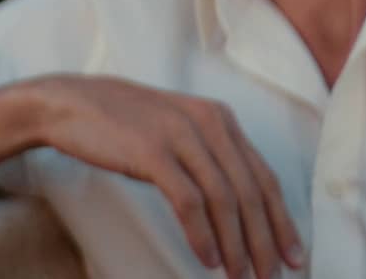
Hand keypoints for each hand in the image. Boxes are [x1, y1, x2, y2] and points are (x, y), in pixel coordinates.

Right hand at [32, 76, 303, 278]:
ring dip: (236, 243)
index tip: (293, 254)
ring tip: (240, 275)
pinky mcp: (153, 152)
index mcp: (221, 119)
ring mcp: (181, 136)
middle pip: (251, 191)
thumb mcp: (179, 131)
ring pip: (224, 199)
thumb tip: (238, 206)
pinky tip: (208, 258)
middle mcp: (209, 123)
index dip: (282, 220)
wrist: (72, 104)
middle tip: (272, 275)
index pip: (263, 177)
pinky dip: (203, 234)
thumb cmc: (126, 125)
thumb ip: (209, 157)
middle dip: (266, 239)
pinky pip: (188, 201)